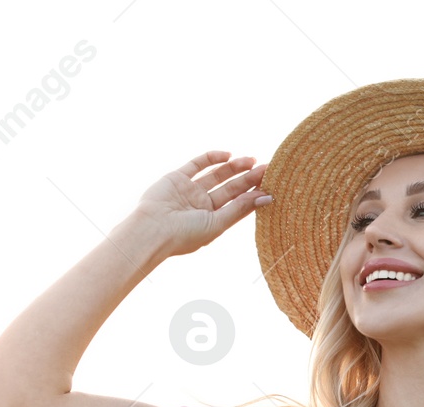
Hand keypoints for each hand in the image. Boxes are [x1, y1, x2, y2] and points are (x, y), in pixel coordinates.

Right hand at [132, 150, 269, 257]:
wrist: (151, 229)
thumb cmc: (184, 234)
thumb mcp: (217, 224)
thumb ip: (240, 209)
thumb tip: (266, 198)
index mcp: (212, 221)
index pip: (238, 205)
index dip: (254, 194)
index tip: (271, 185)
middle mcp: (202, 206)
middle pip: (231, 188)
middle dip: (248, 178)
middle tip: (267, 168)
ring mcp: (190, 191)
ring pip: (217, 175)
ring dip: (234, 167)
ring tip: (252, 160)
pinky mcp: (177, 178)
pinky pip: (197, 164)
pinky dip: (212, 157)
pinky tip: (229, 155)